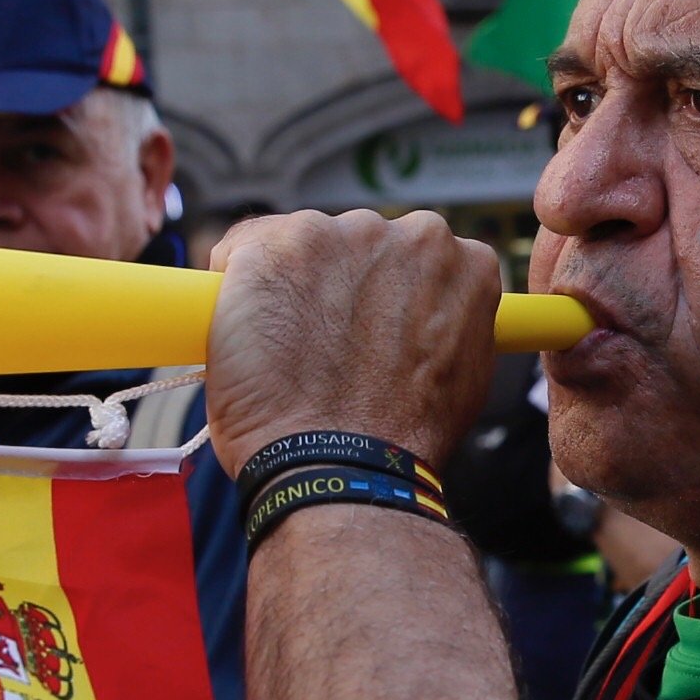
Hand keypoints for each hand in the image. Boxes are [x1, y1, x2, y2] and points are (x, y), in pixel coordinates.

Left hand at [205, 210, 498, 477]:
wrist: (342, 466)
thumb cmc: (398, 439)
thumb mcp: (462, 375)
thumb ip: (446, 325)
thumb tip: (420, 322)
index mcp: (465, 263)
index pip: (414, 258)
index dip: (382, 297)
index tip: (363, 329)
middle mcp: (412, 234)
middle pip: (358, 244)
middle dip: (337, 285)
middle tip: (322, 348)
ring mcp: (346, 235)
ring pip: (303, 244)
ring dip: (290, 285)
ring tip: (286, 353)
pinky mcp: (279, 244)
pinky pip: (242, 250)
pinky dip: (235, 286)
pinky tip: (246, 336)